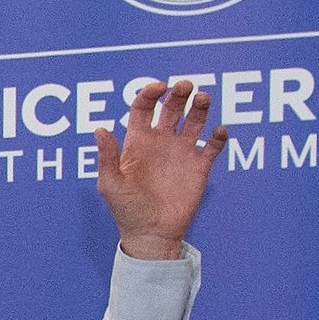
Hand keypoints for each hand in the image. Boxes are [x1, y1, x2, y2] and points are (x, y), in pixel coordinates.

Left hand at [95, 76, 221, 258]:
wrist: (151, 234)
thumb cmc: (126, 210)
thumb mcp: (111, 184)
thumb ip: (107, 157)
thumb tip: (100, 129)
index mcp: (138, 142)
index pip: (143, 108)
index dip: (150, 94)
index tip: (159, 87)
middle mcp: (161, 142)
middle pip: (171, 107)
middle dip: (178, 93)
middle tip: (185, 85)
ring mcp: (181, 152)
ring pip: (195, 119)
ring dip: (201, 106)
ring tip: (204, 98)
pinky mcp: (199, 166)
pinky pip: (213, 145)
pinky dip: (219, 135)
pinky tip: (218, 131)